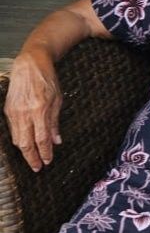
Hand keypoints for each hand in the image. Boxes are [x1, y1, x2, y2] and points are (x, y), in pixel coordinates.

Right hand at [3, 51, 62, 170]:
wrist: (29, 65)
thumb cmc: (47, 80)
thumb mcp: (57, 99)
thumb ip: (55, 121)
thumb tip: (56, 141)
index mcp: (40, 110)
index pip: (41, 139)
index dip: (44, 153)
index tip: (48, 161)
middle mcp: (25, 113)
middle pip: (26, 144)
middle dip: (32, 158)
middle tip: (38, 167)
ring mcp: (14, 112)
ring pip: (17, 139)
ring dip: (25, 151)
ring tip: (32, 158)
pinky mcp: (7, 110)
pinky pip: (13, 130)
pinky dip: (19, 139)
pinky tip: (25, 144)